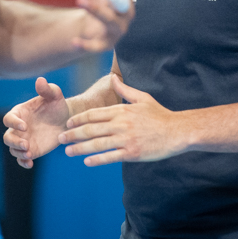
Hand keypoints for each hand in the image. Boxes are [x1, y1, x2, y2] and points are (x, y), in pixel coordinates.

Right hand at [2, 77, 69, 168]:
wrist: (65, 120)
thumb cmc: (57, 105)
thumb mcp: (54, 95)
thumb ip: (47, 89)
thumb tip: (40, 80)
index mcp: (20, 113)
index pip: (9, 119)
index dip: (14, 123)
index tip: (25, 126)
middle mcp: (18, 128)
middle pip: (7, 137)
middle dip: (14, 142)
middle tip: (26, 145)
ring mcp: (23, 140)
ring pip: (13, 149)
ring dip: (18, 153)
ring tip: (29, 154)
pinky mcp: (31, 150)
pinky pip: (21, 159)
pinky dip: (23, 162)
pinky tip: (30, 163)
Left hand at [58, 75, 186, 166]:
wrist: (177, 131)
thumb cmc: (159, 114)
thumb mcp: (142, 98)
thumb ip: (124, 89)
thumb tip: (113, 77)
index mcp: (122, 110)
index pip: (94, 114)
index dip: (78, 119)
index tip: (68, 123)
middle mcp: (121, 124)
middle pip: (91, 129)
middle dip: (73, 134)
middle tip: (60, 138)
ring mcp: (126, 139)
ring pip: (97, 144)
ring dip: (80, 148)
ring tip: (68, 151)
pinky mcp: (132, 153)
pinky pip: (110, 156)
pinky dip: (97, 159)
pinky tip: (87, 161)